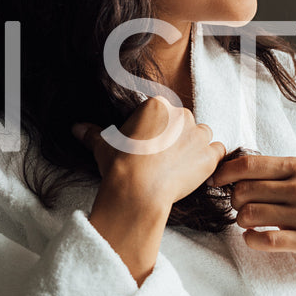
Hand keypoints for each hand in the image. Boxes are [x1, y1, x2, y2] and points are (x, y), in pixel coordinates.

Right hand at [73, 97, 225, 284]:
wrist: (137, 191)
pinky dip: (210, 159)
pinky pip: (218, 151)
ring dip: (194, 146)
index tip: (149, 145)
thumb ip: (93, 134)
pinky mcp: (208, 156)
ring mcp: (197, 134)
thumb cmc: (120, 165)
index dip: (157, 129)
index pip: (164, 112)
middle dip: (175, 137)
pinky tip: (195, 170)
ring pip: (202, 134)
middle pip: (184, 121)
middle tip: (161, 158)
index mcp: (157, 105)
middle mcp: (181, 114)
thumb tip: (77, 128)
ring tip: (178, 164)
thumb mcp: (104, 146)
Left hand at [208, 154, 295, 289]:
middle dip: (234, 201)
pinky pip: (263, 240)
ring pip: (249, 215)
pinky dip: (251, 240)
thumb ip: (278, 172)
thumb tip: (234, 168)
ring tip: (249, 223)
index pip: (248, 164)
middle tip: (241, 208)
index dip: (224, 173)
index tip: (215, 181)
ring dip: (241, 222)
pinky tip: (254, 238)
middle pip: (244, 190)